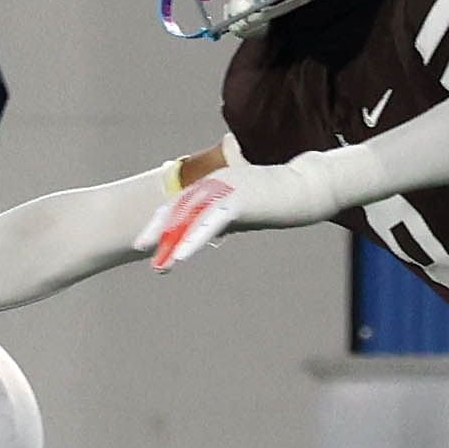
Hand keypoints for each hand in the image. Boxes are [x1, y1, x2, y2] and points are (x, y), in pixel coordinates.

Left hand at [132, 157, 343, 269]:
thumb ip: (225, 219)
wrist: (308, 186)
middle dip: (158, 230)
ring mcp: (226, 189)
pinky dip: (192, 239)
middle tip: (140, 248)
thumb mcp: (245, 211)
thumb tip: (210, 234)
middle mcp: (216, 184)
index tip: (146, 240)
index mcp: (215, 185)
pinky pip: (209, 222)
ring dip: (171, 241)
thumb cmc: (278, 199)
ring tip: (159, 263)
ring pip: (191, 216)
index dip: (162, 221)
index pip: (181, 203)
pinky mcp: (238, 199)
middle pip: (179, 207)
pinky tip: (179, 255)